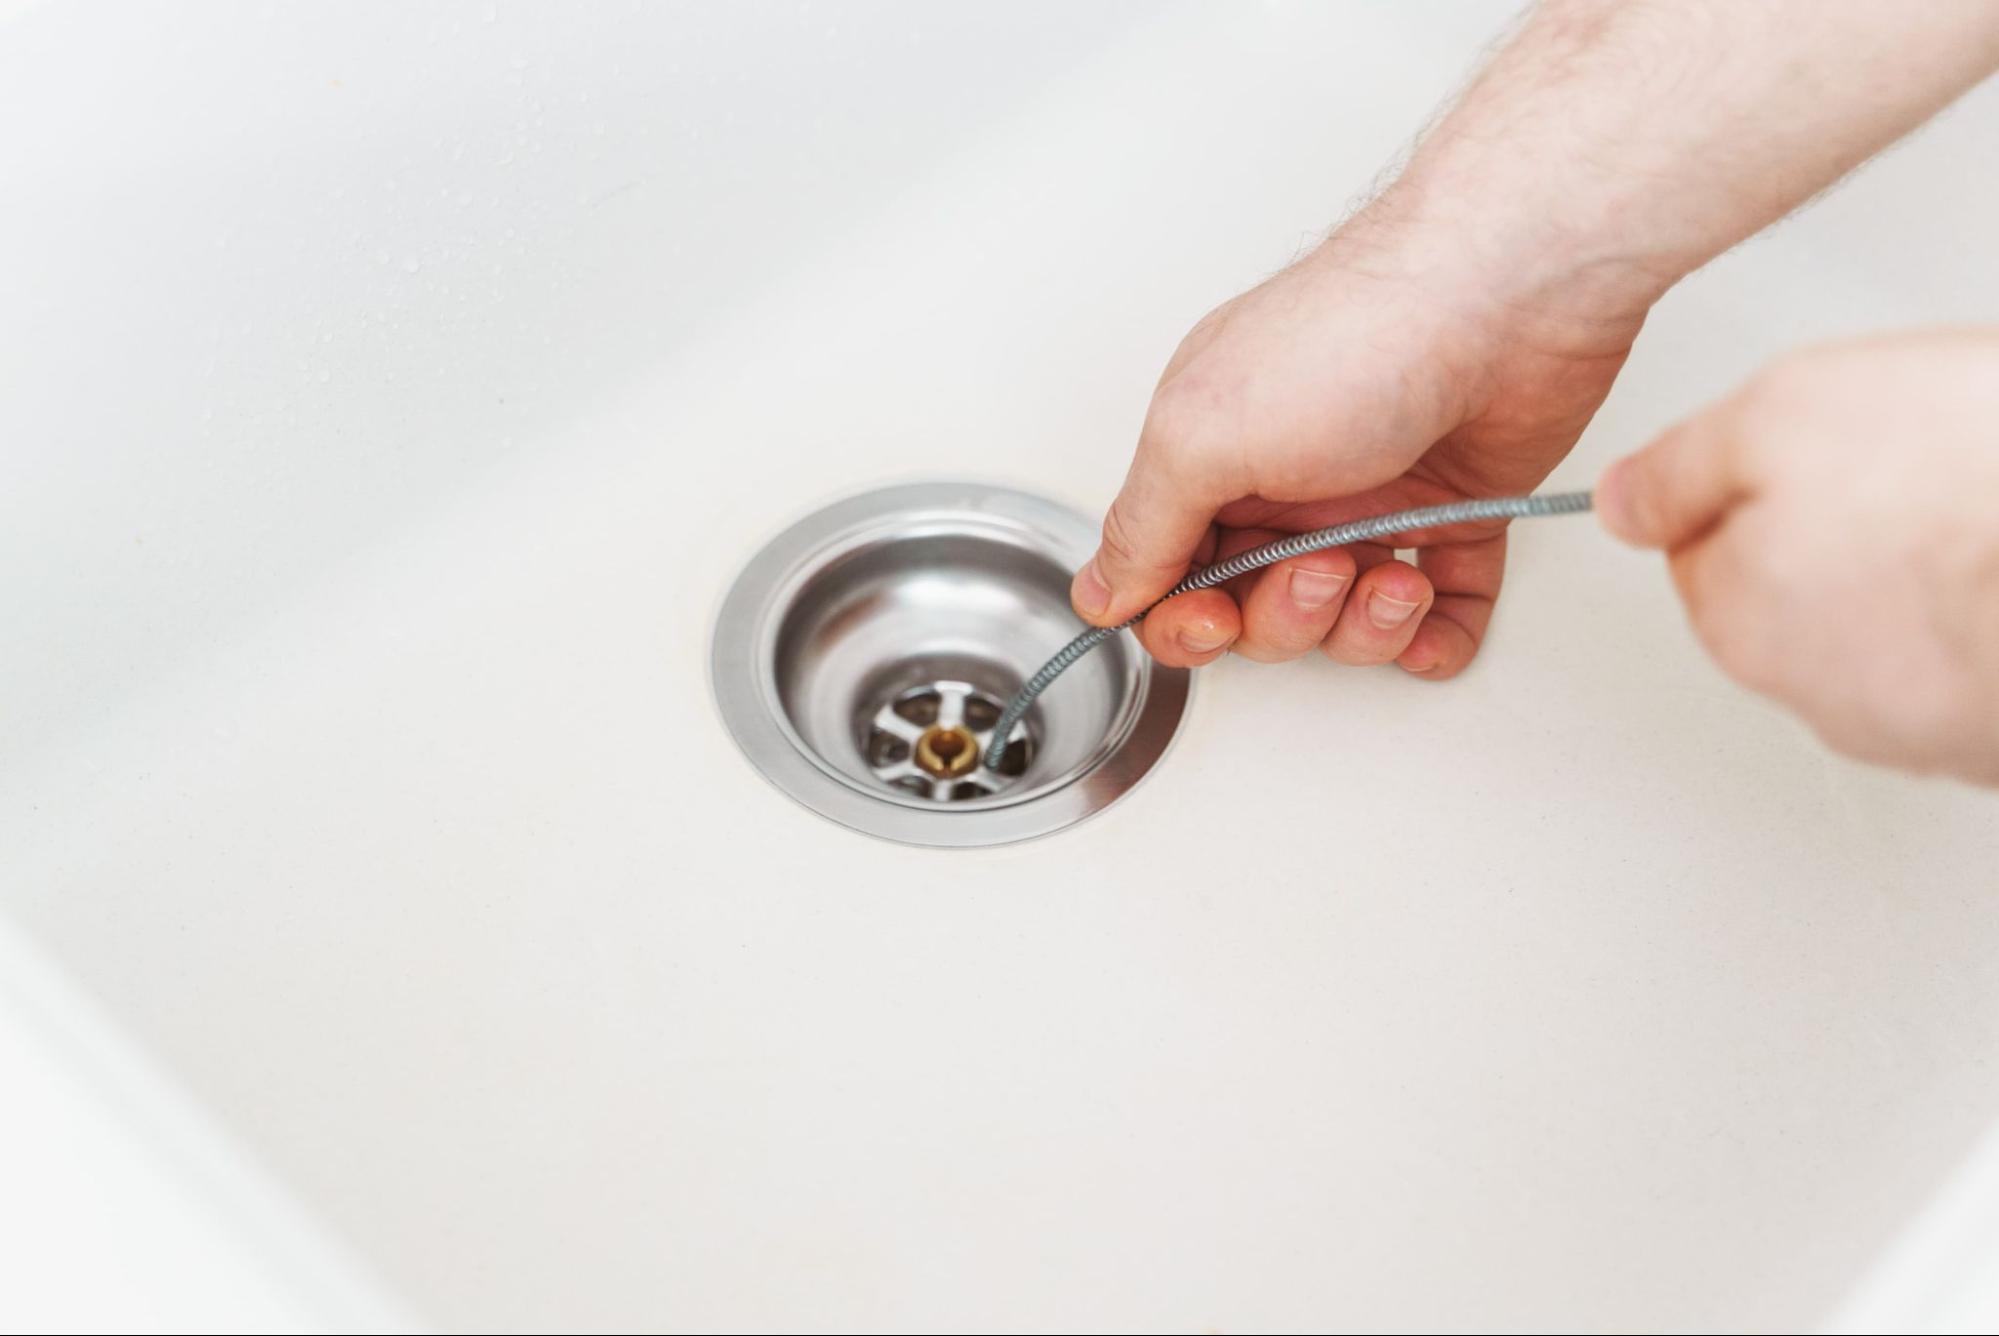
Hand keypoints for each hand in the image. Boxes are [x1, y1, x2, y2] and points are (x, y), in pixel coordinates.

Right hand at [1073, 217, 1645, 678]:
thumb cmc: (1358, 336)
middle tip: (1322, 568)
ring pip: (1342, 621)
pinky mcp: (1456, 514)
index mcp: (1213, 453)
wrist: (1513, 296)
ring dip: (1365, 626)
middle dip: (1287, 616)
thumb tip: (1100, 590)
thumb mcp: (1202, 434)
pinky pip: (1439, 607)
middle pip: (1254, 609)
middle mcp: (1286, 479)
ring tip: (1394, 576)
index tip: (1214, 616)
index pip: (1169, 572)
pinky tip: (1434, 619)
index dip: (1184, 616)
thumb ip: (1143, 526)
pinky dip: (1436, 633)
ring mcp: (1371, 499)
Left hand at [1598, 330, 1998, 784]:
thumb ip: (1683, 465)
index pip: (1707, 546)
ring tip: (1975, 512)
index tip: (1827, 450)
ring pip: (1889, 632)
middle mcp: (1811, 689)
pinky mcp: (1990, 738)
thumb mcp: (1785, 416)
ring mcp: (1914, 725)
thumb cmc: (1969, 485)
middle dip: (1846, 532)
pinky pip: (1969, 661)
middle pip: (1798, 593)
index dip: (1766, 479)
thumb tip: (1620, 502)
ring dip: (1923, 577)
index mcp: (1738, 613)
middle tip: (1919, 473)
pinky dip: (1982, 616)